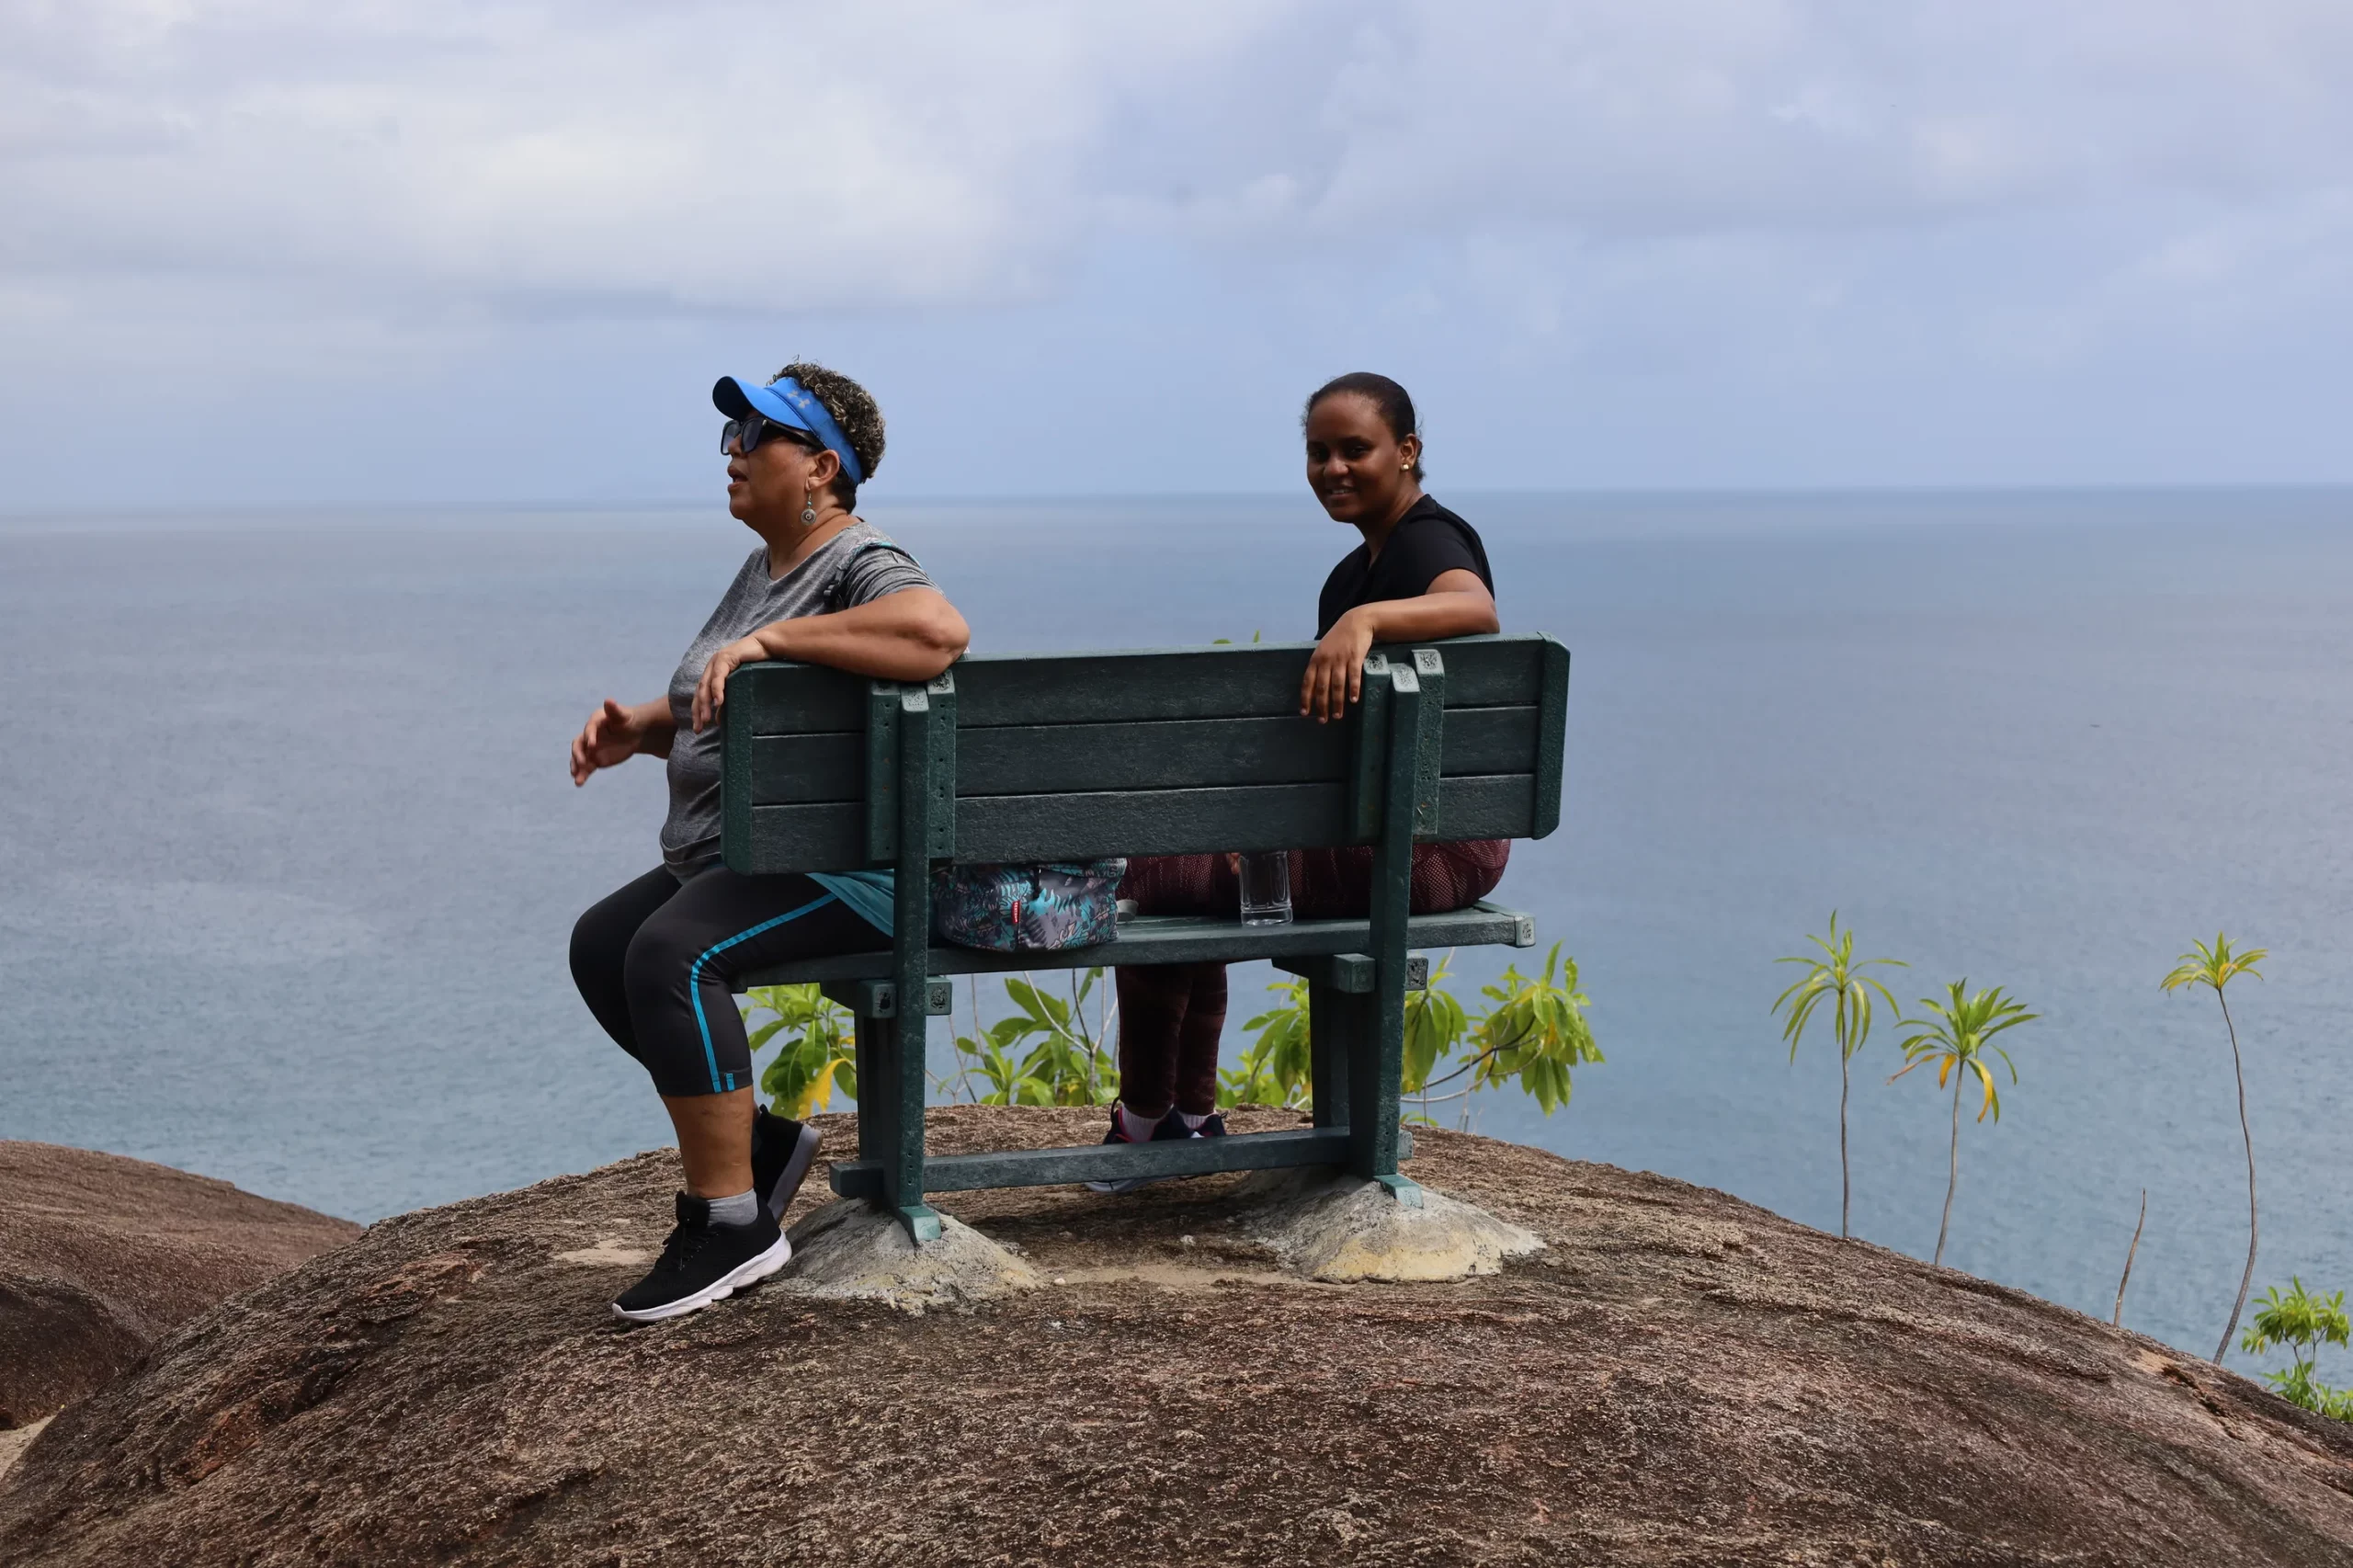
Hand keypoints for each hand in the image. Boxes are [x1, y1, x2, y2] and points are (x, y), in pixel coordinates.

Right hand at [571, 698, 645, 784]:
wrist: (634, 733)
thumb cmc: (629, 720)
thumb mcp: (624, 715)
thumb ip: (615, 710)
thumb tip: (608, 700)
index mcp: (595, 721)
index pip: (589, 729)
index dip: (589, 736)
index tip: (592, 745)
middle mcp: (588, 735)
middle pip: (578, 744)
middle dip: (578, 754)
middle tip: (583, 763)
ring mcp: (590, 748)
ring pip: (580, 758)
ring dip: (577, 768)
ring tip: (577, 779)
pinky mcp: (594, 759)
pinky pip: (586, 768)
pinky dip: (582, 775)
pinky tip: (579, 783)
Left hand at [692, 635, 765, 732]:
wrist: (766, 647)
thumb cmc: (756, 666)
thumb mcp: (739, 687)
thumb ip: (727, 700)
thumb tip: (717, 721)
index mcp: (712, 674)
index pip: (700, 695)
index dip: (697, 712)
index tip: (698, 729)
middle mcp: (711, 668)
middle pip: (699, 692)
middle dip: (698, 711)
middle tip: (699, 728)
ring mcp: (716, 661)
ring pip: (706, 685)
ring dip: (705, 703)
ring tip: (706, 718)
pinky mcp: (725, 657)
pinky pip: (718, 676)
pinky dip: (717, 689)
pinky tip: (718, 702)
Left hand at [1300, 608, 1376, 722]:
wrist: (1355, 622)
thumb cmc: (1338, 638)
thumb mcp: (1323, 649)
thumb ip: (1319, 665)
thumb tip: (1315, 686)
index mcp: (1315, 659)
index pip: (1307, 682)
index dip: (1306, 698)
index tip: (1305, 713)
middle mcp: (1326, 660)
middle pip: (1321, 687)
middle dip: (1321, 706)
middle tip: (1322, 721)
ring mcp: (1340, 659)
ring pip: (1337, 685)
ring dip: (1337, 702)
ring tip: (1337, 715)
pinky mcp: (1354, 657)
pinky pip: (1353, 676)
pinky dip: (1353, 689)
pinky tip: (1353, 700)